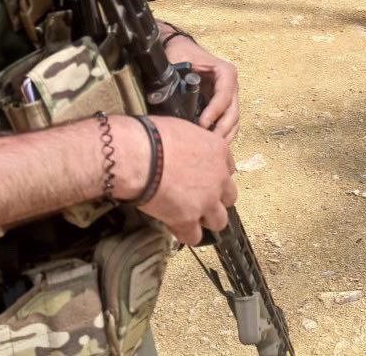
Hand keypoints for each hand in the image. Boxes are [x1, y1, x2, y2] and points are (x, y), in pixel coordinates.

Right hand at [134, 118, 236, 245]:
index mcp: (217, 150)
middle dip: (215, 198)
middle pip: (229, 197)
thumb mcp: (179, 128)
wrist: (137, 155)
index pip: (228, 168)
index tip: (202, 175)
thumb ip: (190, 143)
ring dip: (204, 219)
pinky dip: (184, 233)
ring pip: (218, 221)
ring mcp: (206, 201)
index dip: (214, 174)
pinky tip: (172, 225)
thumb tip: (182, 149)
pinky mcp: (188, 220)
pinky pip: (193, 236)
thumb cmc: (151, 135)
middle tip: (196, 196)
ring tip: (187, 215)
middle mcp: (218, 177)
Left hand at [163, 35, 239, 142]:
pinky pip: (228, 121)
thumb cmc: (181, 52)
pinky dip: (223, 133)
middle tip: (208, 144)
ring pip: (233, 120)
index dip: (214, 113)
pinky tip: (212, 145)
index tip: (202, 125)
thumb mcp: (179, 60)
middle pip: (233, 112)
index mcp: (226, 73)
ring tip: (210, 148)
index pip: (224, 97)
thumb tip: (162, 98)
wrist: (182, 47)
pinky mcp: (224, 103)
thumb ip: (176, 77)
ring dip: (224, 135)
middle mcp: (232, 85)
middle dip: (221, 130)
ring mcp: (230, 95)